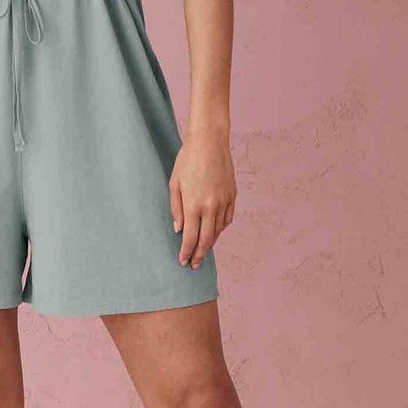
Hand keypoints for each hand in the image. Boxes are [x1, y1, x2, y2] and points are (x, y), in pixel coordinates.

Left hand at [169, 127, 236, 268]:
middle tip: (194, 264)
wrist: (210, 142)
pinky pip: (227, 219)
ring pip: (218, 231)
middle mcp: (211, 207)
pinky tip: (215, 232)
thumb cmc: (187, 160)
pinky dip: (221, 229)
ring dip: (210, 243)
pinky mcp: (232, 196)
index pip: (190, 238)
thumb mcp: (174, 184)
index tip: (183, 261)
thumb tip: (179, 229)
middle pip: (206, 240)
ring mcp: (224, 202)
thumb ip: (176, 209)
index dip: (186, 252)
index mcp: (194, 205)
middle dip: (199, 254)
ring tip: (203, 250)